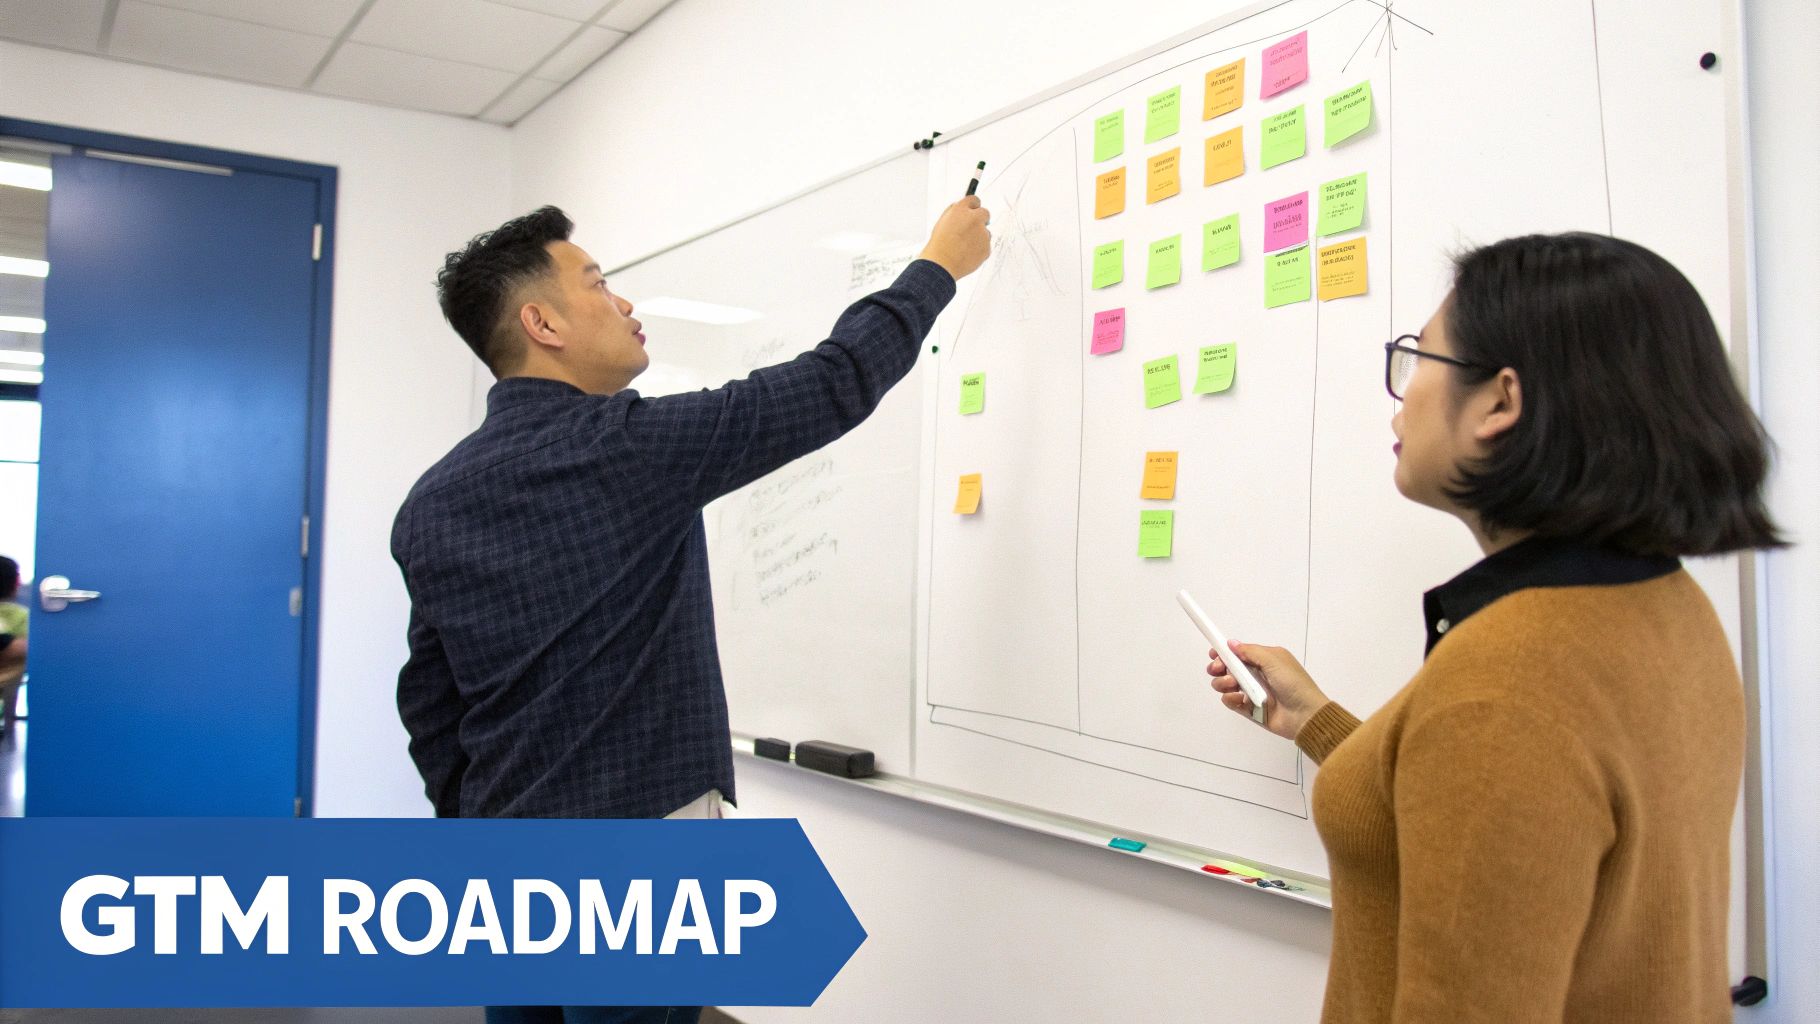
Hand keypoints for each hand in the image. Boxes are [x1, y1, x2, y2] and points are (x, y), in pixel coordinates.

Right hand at [919, 196, 991, 279]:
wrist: (942, 263)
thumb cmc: (939, 245)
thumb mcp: (942, 222)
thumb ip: (955, 213)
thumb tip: (963, 210)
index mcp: (961, 210)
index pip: (974, 200)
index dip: (973, 206)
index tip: (973, 210)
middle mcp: (974, 219)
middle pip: (985, 213)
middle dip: (980, 219)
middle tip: (972, 229)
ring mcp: (982, 233)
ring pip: (986, 232)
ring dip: (979, 237)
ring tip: (964, 246)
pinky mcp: (987, 247)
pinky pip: (986, 246)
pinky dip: (979, 249)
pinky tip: (967, 253)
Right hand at [1207, 640, 1328, 741]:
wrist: (1305, 715)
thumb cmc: (1294, 683)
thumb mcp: (1274, 660)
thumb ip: (1250, 651)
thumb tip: (1231, 643)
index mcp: (1263, 660)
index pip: (1237, 654)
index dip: (1223, 653)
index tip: (1214, 654)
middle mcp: (1255, 675)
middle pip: (1226, 668)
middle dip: (1218, 667)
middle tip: (1218, 669)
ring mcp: (1250, 692)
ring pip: (1224, 684)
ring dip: (1223, 682)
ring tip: (1234, 685)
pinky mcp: (1248, 709)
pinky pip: (1230, 701)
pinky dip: (1230, 698)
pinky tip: (1239, 698)